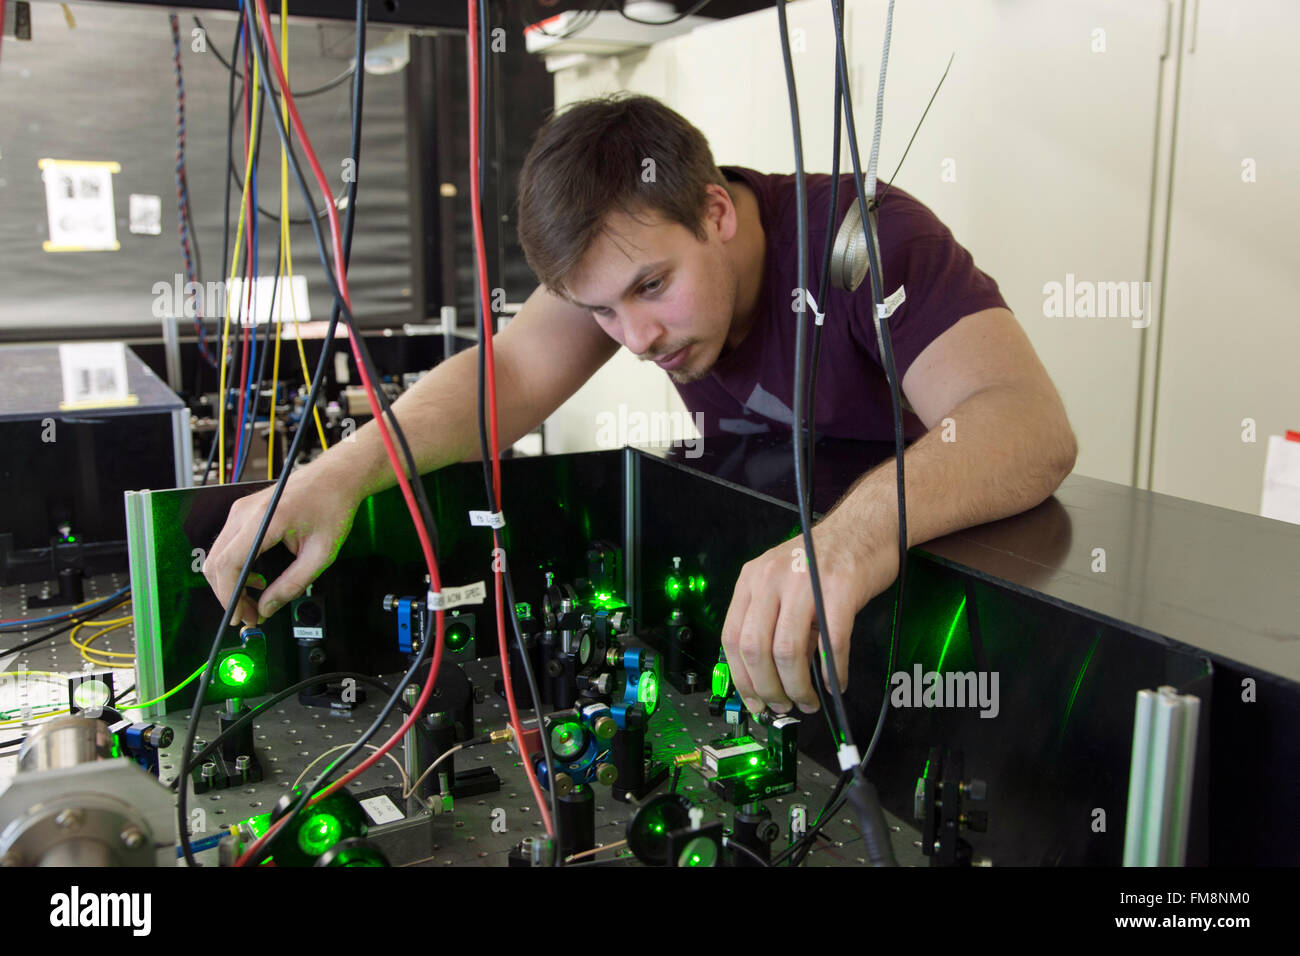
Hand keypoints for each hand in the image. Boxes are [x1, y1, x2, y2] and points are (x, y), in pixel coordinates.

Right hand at [202, 463, 359, 625]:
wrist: (336, 477)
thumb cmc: (332, 507)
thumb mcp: (321, 554)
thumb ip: (292, 585)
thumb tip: (267, 607)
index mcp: (266, 519)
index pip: (228, 564)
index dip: (228, 595)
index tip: (239, 616)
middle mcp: (246, 511)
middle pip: (216, 562)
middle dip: (228, 594)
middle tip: (248, 614)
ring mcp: (241, 509)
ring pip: (217, 555)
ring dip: (231, 582)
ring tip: (255, 600)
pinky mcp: (243, 511)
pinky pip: (226, 545)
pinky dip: (234, 568)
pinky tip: (256, 578)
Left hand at [720, 515, 898, 715]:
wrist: (866, 526)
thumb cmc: (825, 559)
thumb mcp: (784, 583)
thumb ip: (771, 622)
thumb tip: (768, 679)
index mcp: (752, 579)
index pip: (732, 638)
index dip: (741, 678)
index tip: (754, 701)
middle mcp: (771, 578)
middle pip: (756, 650)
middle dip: (768, 690)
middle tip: (782, 707)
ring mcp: (805, 582)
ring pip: (788, 652)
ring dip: (798, 688)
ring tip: (808, 703)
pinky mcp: (841, 590)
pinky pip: (831, 645)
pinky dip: (832, 674)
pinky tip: (835, 684)